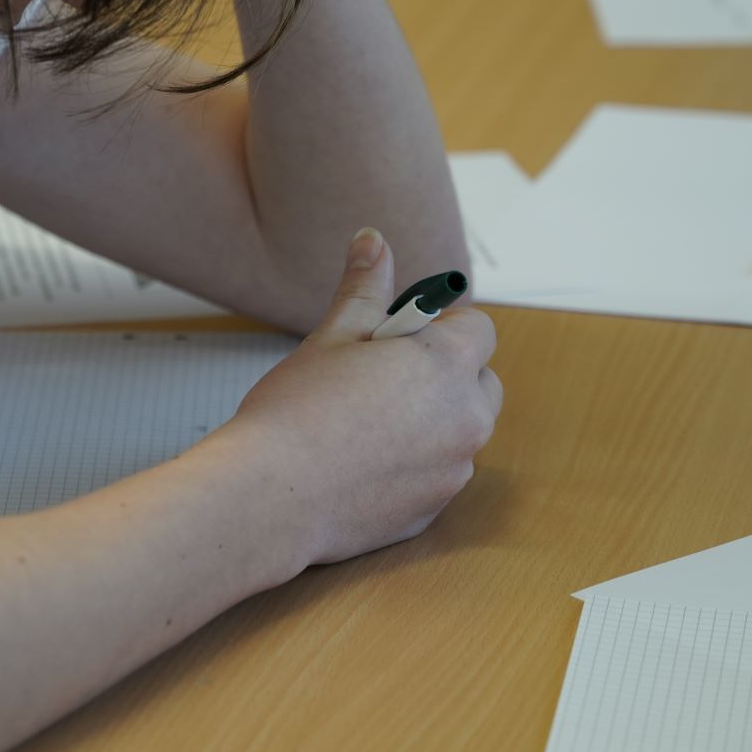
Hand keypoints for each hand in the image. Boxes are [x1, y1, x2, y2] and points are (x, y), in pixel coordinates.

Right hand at [219, 227, 500, 576]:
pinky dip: (411, 467)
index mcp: (447, 364)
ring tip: (362, 425)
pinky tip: (358, 466)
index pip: (479, 330)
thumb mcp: (332, 336)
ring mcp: (454, 470)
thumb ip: (364, 289)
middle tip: (379, 379)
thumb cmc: (298, 410)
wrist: (271, 496)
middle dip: (444, 376)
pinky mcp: (433, 511)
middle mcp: (466, 418)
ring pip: (457, 433)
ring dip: (429, 423)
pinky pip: (435, 476)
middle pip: (479, 383)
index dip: (440, 328)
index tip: (396, 339)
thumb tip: (373, 240)